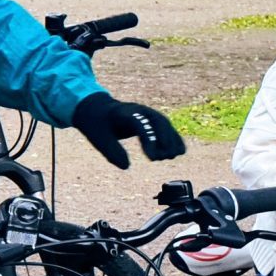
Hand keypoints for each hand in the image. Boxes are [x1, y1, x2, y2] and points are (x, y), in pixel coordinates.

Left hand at [70, 93, 187, 169]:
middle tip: (162, 158)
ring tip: (169, 157)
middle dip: (164, 140)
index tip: (152, 158)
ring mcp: (146, 114)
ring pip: (165, 124)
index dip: (149, 139)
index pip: (140, 123)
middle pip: (158, 121)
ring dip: (171, 141)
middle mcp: (138, 110)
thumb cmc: (97, 124)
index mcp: (123, 113)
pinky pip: (166, 128)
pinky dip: (173, 139)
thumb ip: (112, 152)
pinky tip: (179, 152)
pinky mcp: (151, 120)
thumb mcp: (98, 138)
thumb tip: (126, 166)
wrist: (97, 109)